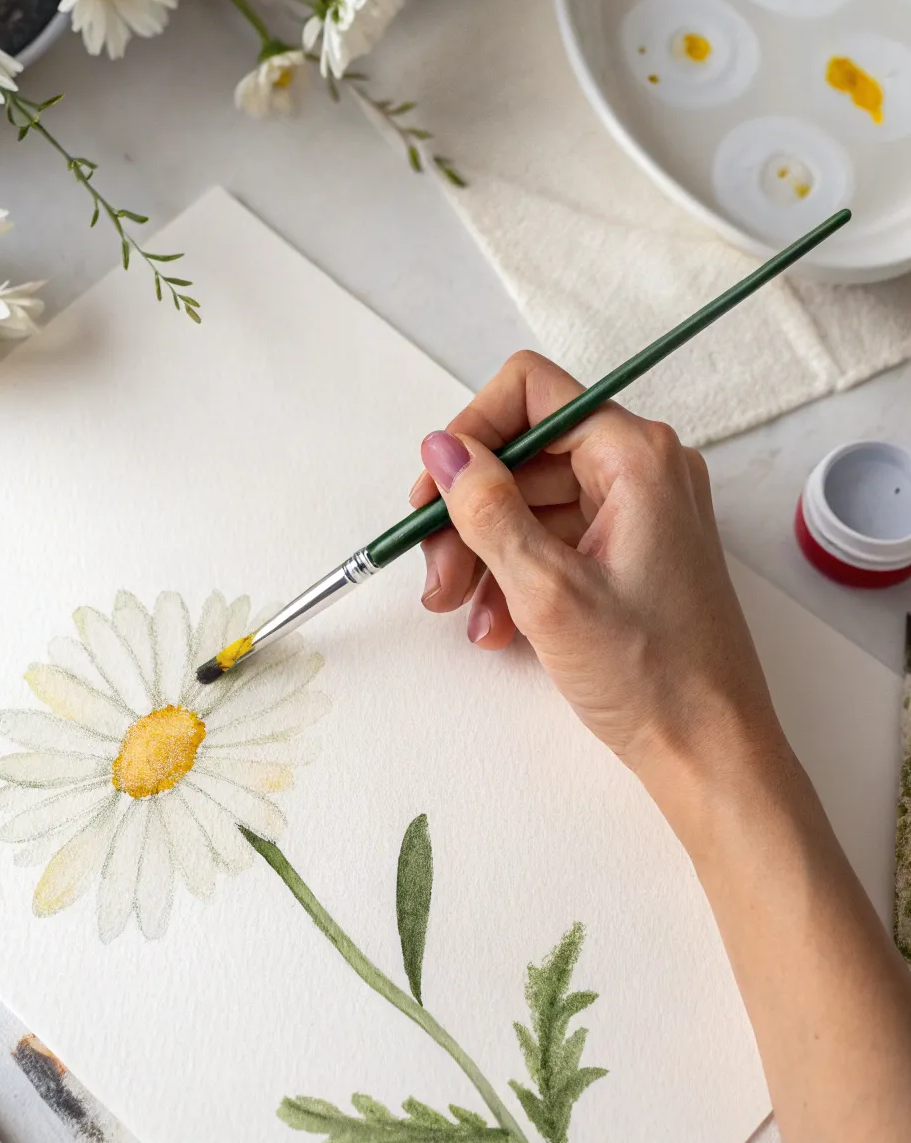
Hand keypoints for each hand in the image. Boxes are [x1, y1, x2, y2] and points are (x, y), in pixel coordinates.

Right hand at [410, 351, 786, 821]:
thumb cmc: (650, 675)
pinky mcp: (628, 551)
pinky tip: (495, 625)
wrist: (708, 750)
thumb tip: (442, 451)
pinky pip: (553, 539)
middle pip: (524, 456)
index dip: (471, 434)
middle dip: (468, 512)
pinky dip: (514, 574)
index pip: (531, 392)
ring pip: (530, 502)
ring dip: (482, 551)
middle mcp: (642, 469)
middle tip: (435, 572)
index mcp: (636, 457)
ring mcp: (637, 511)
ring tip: (458, 609)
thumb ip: (487, 510)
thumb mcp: (547, 589)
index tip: (433, 492)